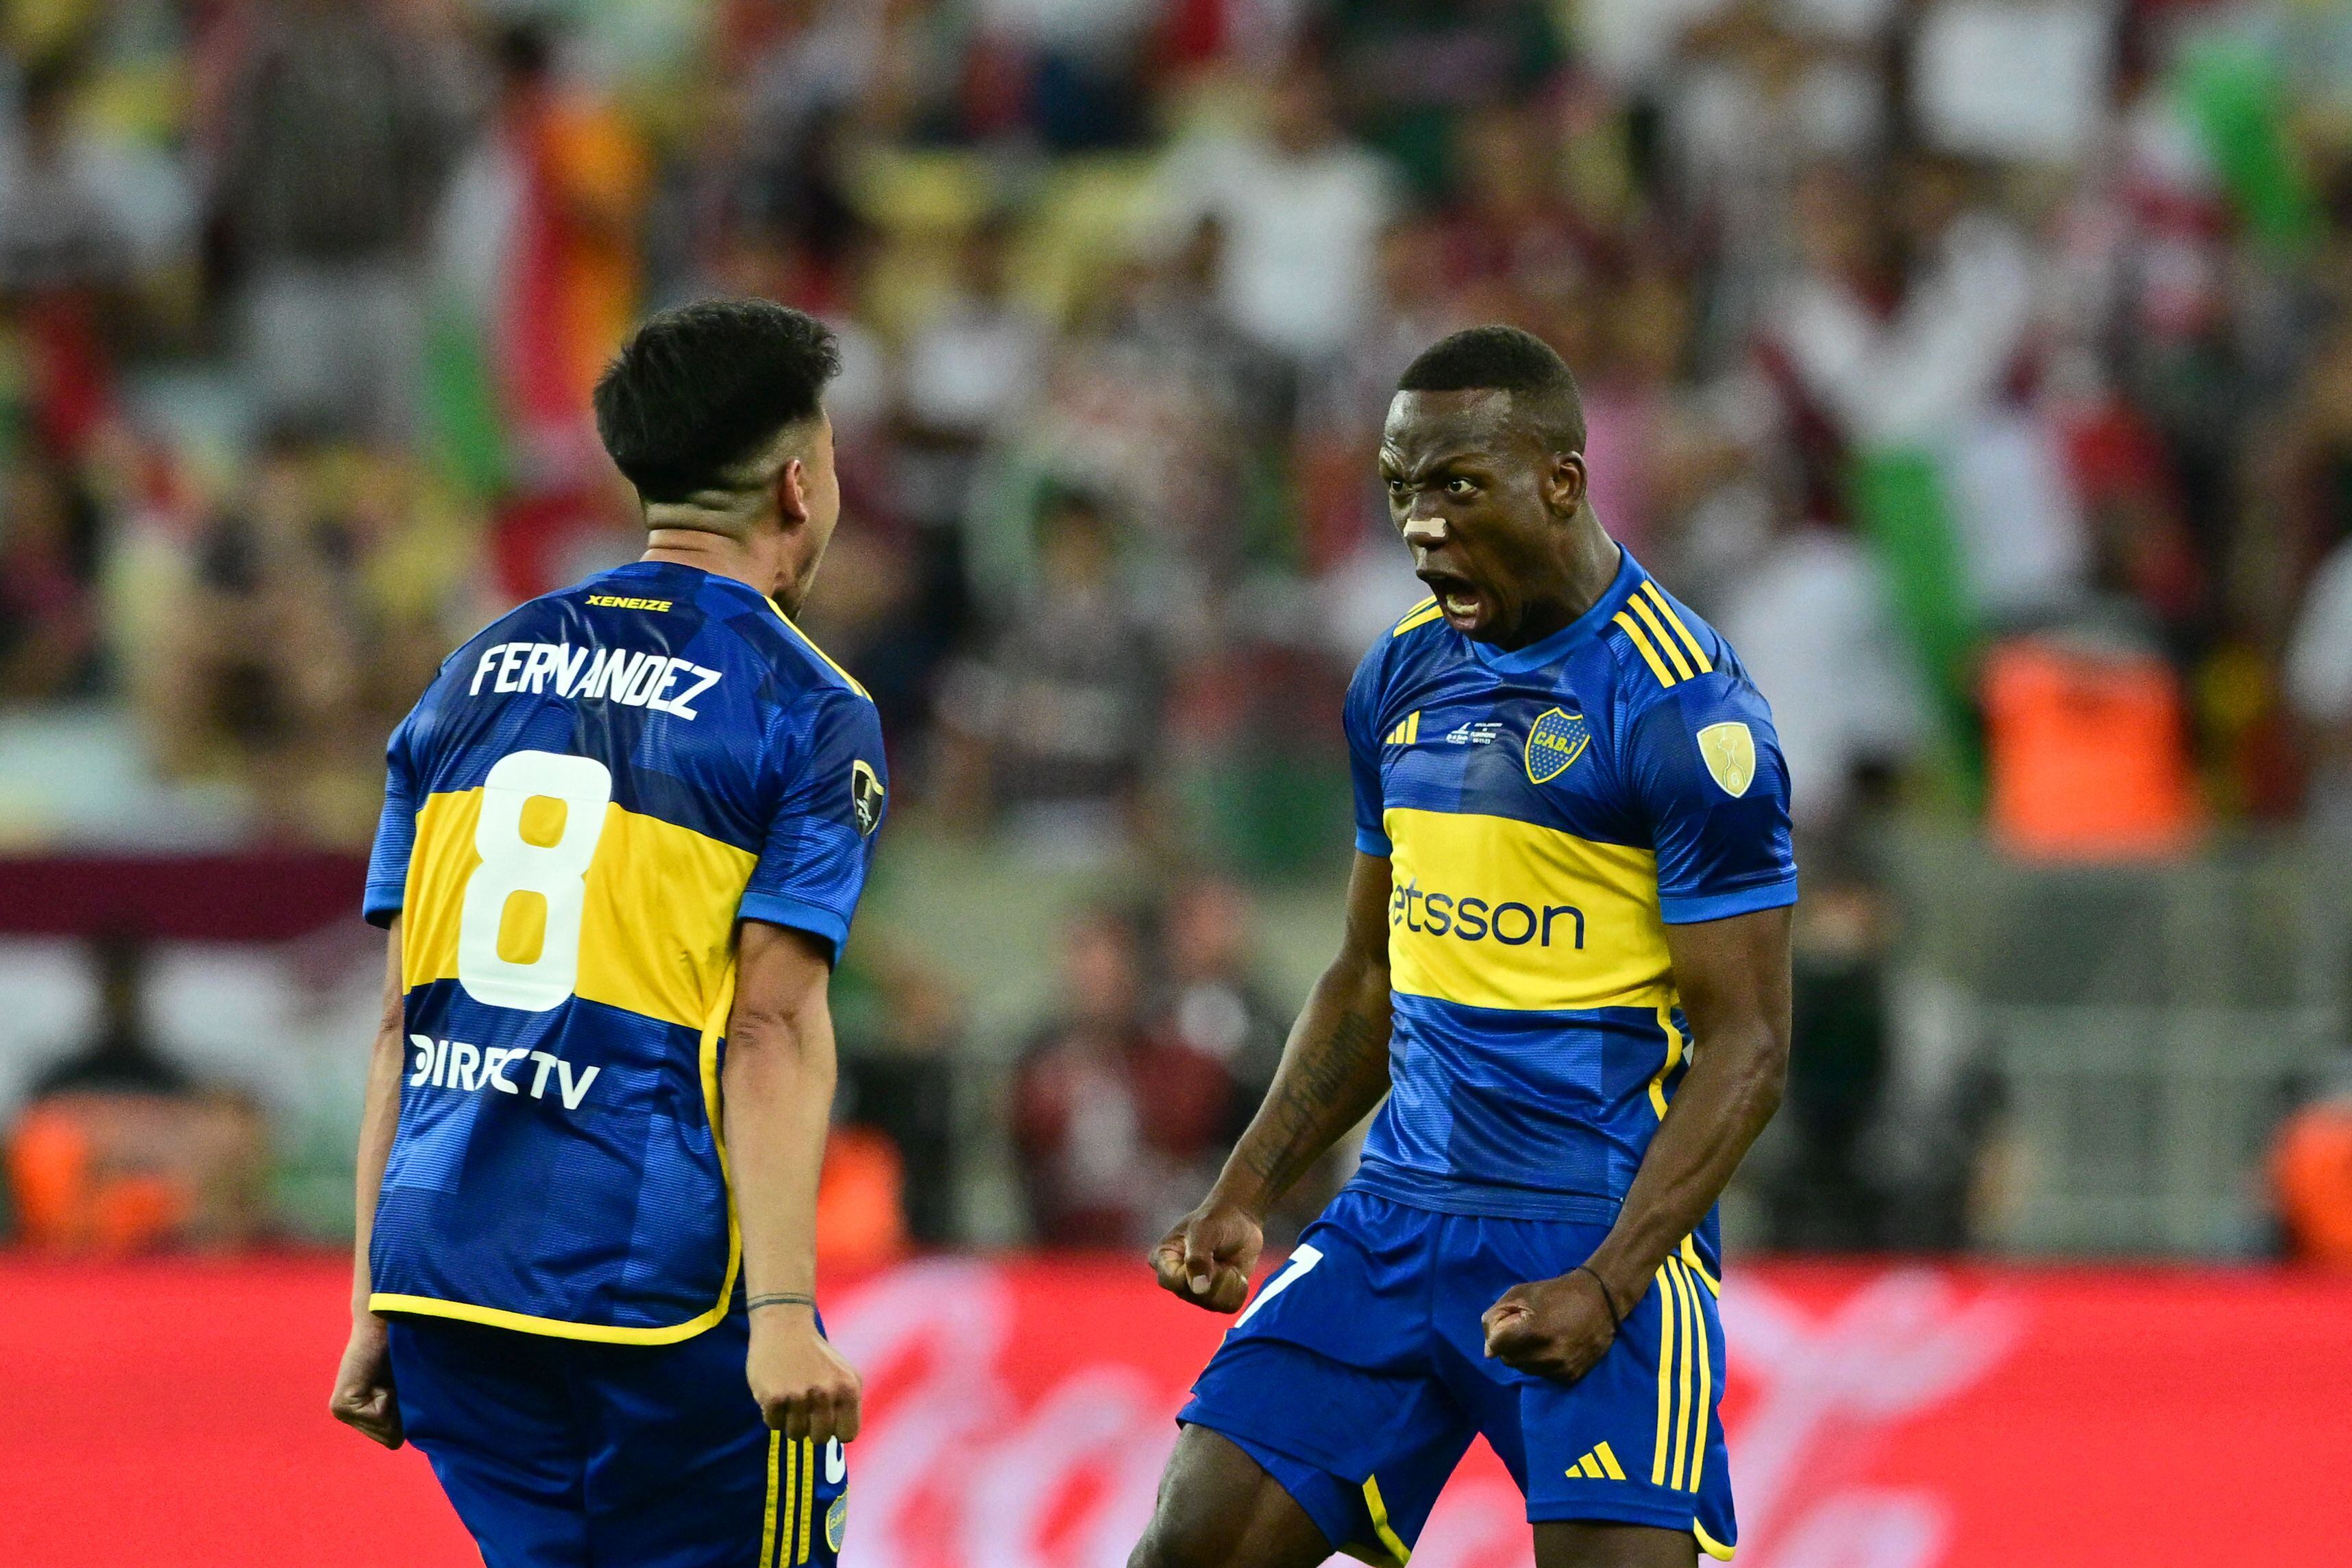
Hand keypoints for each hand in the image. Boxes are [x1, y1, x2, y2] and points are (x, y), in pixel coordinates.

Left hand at [329, 1314, 403, 1447]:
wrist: (387, 1321)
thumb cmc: (407, 1350)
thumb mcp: (410, 1389)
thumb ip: (409, 1415)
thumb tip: (413, 1438)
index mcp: (364, 1412)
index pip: (394, 1438)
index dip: (408, 1415)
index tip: (404, 1387)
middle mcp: (349, 1415)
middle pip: (390, 1438)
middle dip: (402, 1414)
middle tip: (397, 1384)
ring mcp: (342, 1412)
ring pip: (386, 1432)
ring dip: (396, 1406)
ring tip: (390, 1379)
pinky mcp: (341, 1406)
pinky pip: (377, 1418)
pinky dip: (388, 1400)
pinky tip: (380, 1379)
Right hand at [747, 1310, 862, 1442]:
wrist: (784, 1327)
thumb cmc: (816, 1356)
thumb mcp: (844, 1374)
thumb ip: (848, 1405)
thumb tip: (843, 1437)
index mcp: (848, 1388)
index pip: (848, 1434)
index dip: (835, 1431)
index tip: (826, 1420)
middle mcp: (826, 1392)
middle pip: (820, 1439)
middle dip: (811, 1429)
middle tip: (805, 1410)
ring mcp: (799, 1395)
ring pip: (795, 1434)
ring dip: (790, 1421)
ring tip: (790, 1398)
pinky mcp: (773, 1396)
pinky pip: (773, 1424)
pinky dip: (772, 1413)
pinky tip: (776, 1392)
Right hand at [1150, 1199, 1262, 1312]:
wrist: (1240, 1221)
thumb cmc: (1217, 1219)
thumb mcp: (1205, 1230)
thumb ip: (1198, 1257)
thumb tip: (1197, 1289)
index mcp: (1162, 1259)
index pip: (1171, 1280)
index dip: (1194, 1274)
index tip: (1211, 1257)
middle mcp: (1175, 1280)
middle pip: (1194, 1296)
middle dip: (1216, 1275)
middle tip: (1219, 1254)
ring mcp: (1195, 1292)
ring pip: (1213, 1304)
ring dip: (1229, 1282)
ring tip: (1227, 1263)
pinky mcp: (1215, 1299)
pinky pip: (1228, 1307)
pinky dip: (1238, 1289)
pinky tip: (1235, 1273)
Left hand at [1482, 1269, 1621, 1383]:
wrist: (1600, 1300)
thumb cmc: (1556, 1292)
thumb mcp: (1520, 1293)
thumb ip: (1497, 1316)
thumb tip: (1488, 1351)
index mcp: (1534, 1332)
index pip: (1497, 1345)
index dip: (1498, 1334)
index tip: (1508, 1326)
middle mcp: (1547, 1355)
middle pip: (1509, 1359)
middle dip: (1510, 1346)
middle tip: (1524, 1330)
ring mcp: (1561, 1368)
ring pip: (1526, 1369)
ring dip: (1526, 1356)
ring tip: (1540, 1338)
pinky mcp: (1571, 1376)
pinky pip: (1544, 1375)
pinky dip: (1542, 1364)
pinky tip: (1553, 1347)